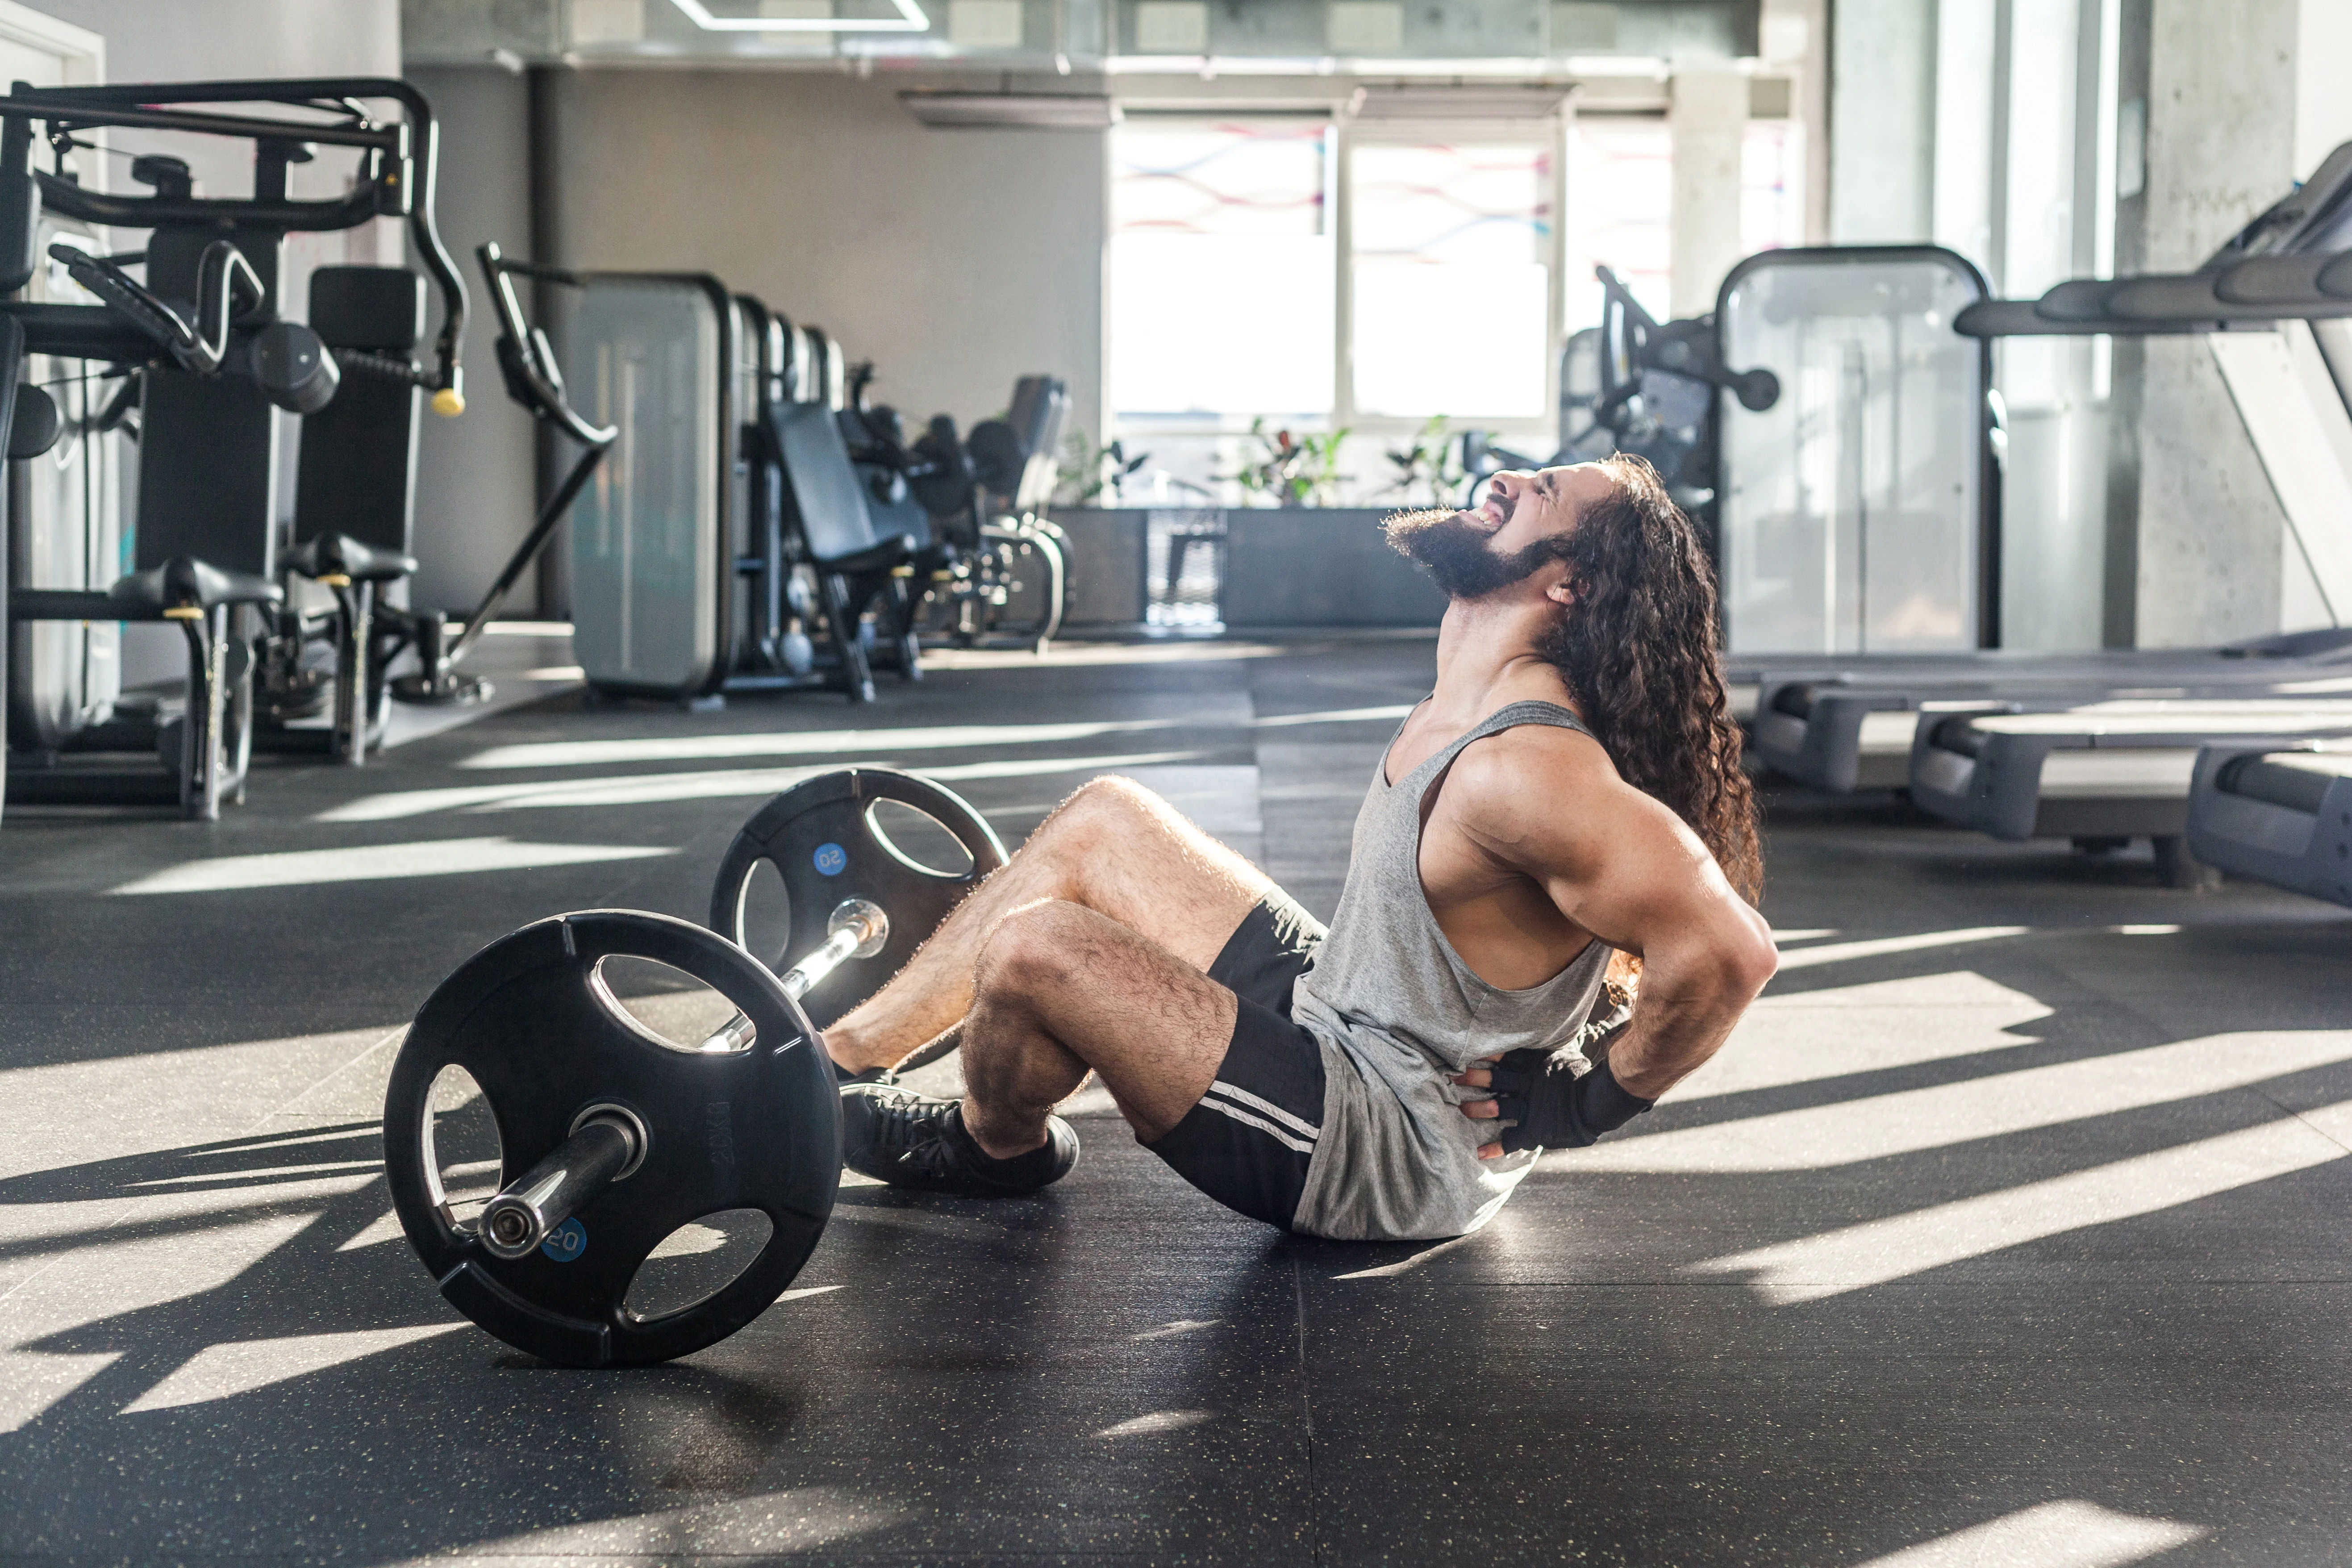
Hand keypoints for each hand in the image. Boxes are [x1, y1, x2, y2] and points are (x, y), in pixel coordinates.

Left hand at [1453, 1048, 1652, 1158]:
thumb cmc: (1585, 1077)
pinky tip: (1478, 1153)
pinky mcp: (1537, 1129)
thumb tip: (1558, 1017)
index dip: (1489, 1054)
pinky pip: (1514, 1139)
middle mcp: (1531, 1084)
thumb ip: (1550, 1043)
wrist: (1602, 1103)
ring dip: (1479, 1108)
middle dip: (1475, 1077)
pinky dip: (1496, 1147)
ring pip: (1501, 1106)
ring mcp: (1533, 1107)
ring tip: (1461, 1109)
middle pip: (1498, 1078)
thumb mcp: (1566, 1053)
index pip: (1509, 1056)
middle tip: (1453, 1076)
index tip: (1469, 1049)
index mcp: (1537, 1065)